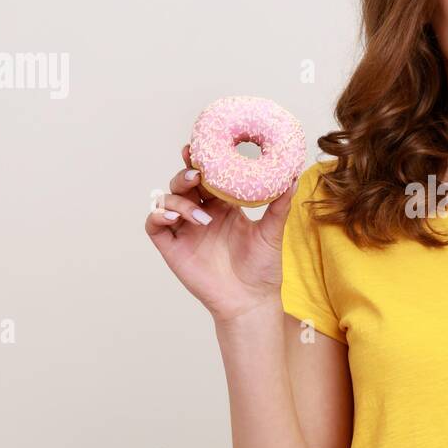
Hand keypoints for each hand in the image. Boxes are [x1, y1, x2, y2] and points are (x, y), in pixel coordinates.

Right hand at [144, 144, 298, 322]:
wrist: (251, 301)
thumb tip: (292, 177)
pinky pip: (154, 224)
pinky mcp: (172, 247)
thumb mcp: (273, 233)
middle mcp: (202, 213)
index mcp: (223, 205)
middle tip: (196, 172)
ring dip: (179, 199)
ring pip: (168, 199)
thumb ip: (280, 205)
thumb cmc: (262, 268)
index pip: (207, 176)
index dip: (201, 160)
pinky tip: (175, 217)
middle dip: (185, 173)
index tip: (201, 146)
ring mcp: (185, 230)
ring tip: (200, 214)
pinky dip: (159, 215)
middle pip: (184, 183)